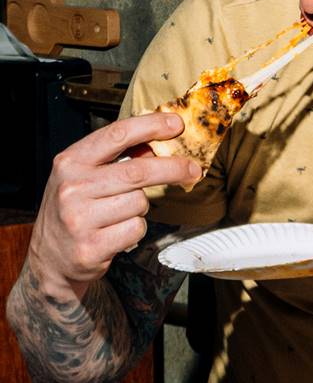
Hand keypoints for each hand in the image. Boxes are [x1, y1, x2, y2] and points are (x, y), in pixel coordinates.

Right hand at [29, 114, 199, 296]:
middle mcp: (72, 187)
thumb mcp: (83, 176)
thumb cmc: (74, 210)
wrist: (50, 258)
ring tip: (119, 214)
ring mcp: (80, 218)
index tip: (176, 124)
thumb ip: (116, 159)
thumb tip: (156, 144)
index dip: (151, 126)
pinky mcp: (91, 247)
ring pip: (140, 202)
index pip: (117, 134)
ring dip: (141, 207)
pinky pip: (136, 228)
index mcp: (70, 162)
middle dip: (172, 168)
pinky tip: (116, 232)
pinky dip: (135, 229)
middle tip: (193, 169)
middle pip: (138, 171)